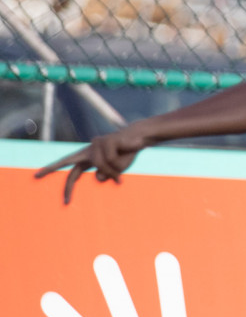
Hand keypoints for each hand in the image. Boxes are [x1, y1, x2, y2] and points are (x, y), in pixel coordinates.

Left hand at [34, 123, 153, 204]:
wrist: (138, 138)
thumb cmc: (126, 154)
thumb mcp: (116, 170)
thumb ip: (106, 174)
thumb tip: (98, 177)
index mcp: (88, 157)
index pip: (67, 165)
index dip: (54, 171)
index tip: (37, 176)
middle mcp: (88, 150)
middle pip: (67, 161)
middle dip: (52, 169)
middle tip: (35, 176)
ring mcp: (95, 144)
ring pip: (100, 165)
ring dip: (113, 172)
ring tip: (121, 176)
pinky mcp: (105, 141)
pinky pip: (110, 161)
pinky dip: (119, 165)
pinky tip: (126, 155)